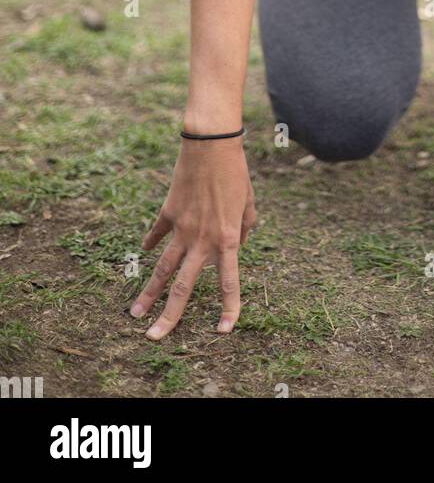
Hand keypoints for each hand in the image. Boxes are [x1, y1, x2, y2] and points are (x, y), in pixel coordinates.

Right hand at [130, 135, 256, 338]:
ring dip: (148, 293)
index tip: (222, 331)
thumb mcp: (249, 203)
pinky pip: (157, 233)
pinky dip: (151, 243)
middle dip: (169, 316)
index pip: (228, 282)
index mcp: (227, 238)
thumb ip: (246, 228)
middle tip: (154, 338)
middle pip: (183, 286)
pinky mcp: (168, 212)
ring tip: (134, 314)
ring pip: (162, 268)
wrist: (212, 144)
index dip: (228, 308)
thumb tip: (237, 247)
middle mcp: (202, 239)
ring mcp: (181, 227)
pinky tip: (144, 253)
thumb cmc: (236, 172)